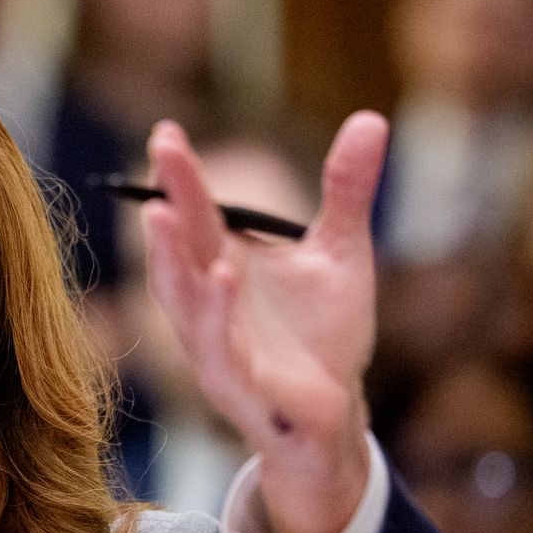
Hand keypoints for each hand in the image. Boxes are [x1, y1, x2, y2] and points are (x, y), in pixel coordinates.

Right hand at [141, 112, 389, 532]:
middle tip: (161, 152)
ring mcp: (214, 346)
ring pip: (183, 300)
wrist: (334, 414)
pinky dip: (217, 314)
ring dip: (170, 258)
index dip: (181, 175)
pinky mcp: (236, 384)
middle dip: (167, 202)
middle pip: (179, 249)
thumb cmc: (323, 335)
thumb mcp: (341, 252)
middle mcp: (206, 305)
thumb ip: (346, 190)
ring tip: (164, 214)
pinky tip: (223, 277)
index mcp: (222, 268)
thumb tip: (371, 118)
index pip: (196, 215)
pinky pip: (219, 347)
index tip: (168, 132)